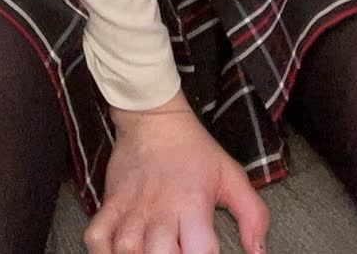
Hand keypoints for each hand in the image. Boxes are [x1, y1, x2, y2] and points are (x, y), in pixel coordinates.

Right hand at [84, 96, 270, 253]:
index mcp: (192, 205)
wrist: (153, 116)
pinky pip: (96, 237)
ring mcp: (132, 208)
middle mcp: (160, 210)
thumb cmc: (193, 149)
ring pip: (125, 250)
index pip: (200, 252)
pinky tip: (118, 253)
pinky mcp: (110, 203)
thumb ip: (252, 214)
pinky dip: (102, 251)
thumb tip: (260, 251)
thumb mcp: (230, 175)